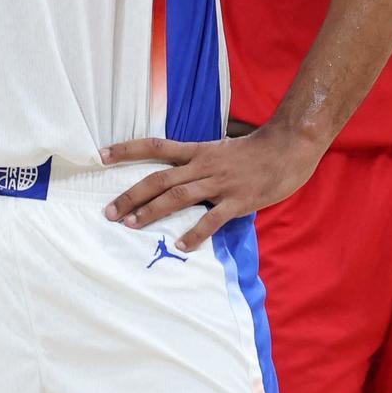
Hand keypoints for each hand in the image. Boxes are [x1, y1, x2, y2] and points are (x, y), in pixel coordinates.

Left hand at [102, 126, 322, 250]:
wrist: (290, 147)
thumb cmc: (255, 150)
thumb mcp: (220, 149)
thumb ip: (197, 161)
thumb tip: (175, 174)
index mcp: (197, 151)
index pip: (154, 146)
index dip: (127, 150)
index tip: (101, 155)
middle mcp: (203, 165)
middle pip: (158, 179)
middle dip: (131, 195)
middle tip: (109, 212)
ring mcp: (220, 183)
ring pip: (178, 197)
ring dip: (152, 212)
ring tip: (131, 225)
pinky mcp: (238, 201)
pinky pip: (212, 219)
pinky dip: (195, 233)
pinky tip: (181, 246)